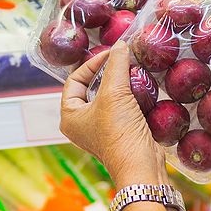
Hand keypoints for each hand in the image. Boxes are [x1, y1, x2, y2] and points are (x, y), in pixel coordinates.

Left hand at [60, 41, 163, 185]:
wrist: (141, 166)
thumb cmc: (118, 132)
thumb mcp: (115, 93)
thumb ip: (116, 65)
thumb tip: (121, 45)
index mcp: (69, 115)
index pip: (74, 80)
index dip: (91, 63)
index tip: (111, 54)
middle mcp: (81, 123)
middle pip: (91, 87)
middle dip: (107, 72)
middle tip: (122, 59)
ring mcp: (100, 128)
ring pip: (108, 97)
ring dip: (120, 83)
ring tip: (133, 69)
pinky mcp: (119, 131)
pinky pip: (121, 106)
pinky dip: (130, 95)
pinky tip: (141, 85)